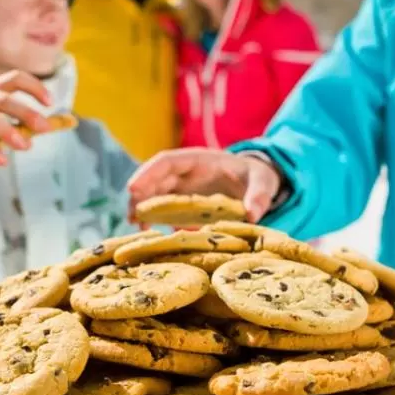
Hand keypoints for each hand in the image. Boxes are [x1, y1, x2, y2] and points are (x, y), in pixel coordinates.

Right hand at [0, 71, 54, 166]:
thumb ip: (23, 116)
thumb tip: (59, 125)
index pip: (15, 78)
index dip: (34, 87)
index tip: (50, 102)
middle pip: (2, 99)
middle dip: (25, 112)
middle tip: (44, 128)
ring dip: (6, 130)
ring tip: (25, 146)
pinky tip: (3, 160)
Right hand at [127, 147, 281, 222]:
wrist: (257, 182)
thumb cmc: (257, 176)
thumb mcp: (263, 181)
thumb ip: (259, 195)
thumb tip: (252, 214)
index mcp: (199, 160)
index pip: (166, 162)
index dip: (148, 173)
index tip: (133, 188)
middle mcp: (184, 173)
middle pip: (153, 179)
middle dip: (139, 194)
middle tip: (132, 216)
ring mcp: (181, 188)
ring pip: (153, 194)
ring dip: (142, 207)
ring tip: (136, 226)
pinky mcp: (183, 203)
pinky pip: (162, 208)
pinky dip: (153, 218)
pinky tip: (149, 233)